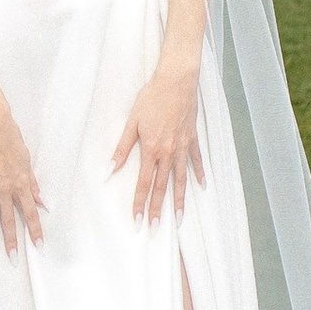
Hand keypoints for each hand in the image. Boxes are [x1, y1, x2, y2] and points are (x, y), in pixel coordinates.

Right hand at [0, 100, 41, 257]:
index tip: (39, 245)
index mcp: (20, 184)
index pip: (30, 212)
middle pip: (9, 220)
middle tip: (14, 259)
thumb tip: (41, 200)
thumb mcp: (26, 160)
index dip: (35, 230)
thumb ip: (32, 182)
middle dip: (12, 242)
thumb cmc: (10, 137)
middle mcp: (4, 189)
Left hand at [109, 58, 202, 226]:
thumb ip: (122, 148)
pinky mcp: (192, 138)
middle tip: (157, 229)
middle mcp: (168, 152)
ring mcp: (182, 147)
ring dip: (180, 200)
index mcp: (151, 150)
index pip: (143, 183)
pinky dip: (199, 173)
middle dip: (158, 209)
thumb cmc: (151, 98)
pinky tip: (202, 186)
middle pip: (162, 187)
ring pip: (181, 179)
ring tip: (179, 218)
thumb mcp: (132, 122)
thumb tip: (109, 169)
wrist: (176, 80)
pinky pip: (196, 160)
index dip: (139, 203)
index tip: (138, 221)